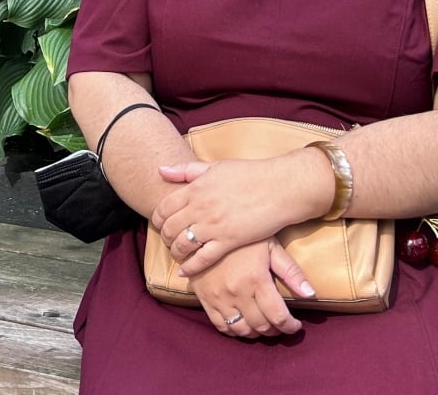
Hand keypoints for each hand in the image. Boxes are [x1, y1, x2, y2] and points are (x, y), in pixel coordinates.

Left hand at [152, 158, 309, 276]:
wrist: (279, 187)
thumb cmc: (250, 174)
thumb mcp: (215, 167)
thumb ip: (187, 170)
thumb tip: (160, 170)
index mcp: (195, 189)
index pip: (163, 208)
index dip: (157, 218)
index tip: (160, 223)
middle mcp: (199, 208)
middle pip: (169, 228)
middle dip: (164, 237)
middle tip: (168, 240)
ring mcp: (212, 226)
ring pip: (182, 245)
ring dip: (175, 252)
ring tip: (177, 254)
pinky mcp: (228, 241)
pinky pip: (202, 258)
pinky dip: (190, 267)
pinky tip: (186, 271)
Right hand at [191, 239, 310, 337]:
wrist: (206, 230)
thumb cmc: (243, 237)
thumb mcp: (270, 246)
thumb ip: (291, 271)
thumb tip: (311, 294)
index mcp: (256, 279)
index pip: (278, 316)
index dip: (290, 326)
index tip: (296, 325)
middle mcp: (237, 292)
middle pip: (261, 326)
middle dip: (275, 330)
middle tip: (281, 325)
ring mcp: (219, 298)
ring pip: (241, 329)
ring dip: (256, 333)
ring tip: (263, 326)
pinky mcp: (205, 299)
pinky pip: (220, 325)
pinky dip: (234, 331)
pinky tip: (243, 325)